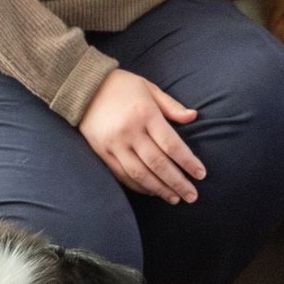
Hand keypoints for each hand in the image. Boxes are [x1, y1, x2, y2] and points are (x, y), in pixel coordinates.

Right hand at [78, 70, 204, 203]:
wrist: (83, 86)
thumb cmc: (122, 86)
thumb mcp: (149, 88)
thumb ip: (172, 106)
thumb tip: (194, 117)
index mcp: (145, 114)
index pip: (171, 145)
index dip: (188, 162)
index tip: (201, 174)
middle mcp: (130, 132)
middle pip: (158, 164)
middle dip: (177, 183)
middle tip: (192, 196)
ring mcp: (114, 144)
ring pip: (140, 174)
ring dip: (159, 189)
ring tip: (175, 198)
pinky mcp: (102, 152)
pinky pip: (122, 175)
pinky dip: (139, 186)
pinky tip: (152, 191)